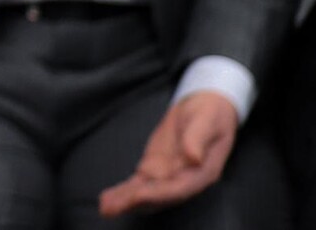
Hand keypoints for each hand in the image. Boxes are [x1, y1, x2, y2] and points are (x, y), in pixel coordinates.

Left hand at [98, 92, 238, 217]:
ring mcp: (168, 176)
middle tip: (112, 208)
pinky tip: (109, 199)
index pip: (180, 188)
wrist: (204, 108)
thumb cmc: (210, 114)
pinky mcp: (154, 168)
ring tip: (105, 207)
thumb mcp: (208, 121)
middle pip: (159, 196)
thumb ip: (199, 138)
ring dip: (126, 201)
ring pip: (146, 193)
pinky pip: (139, 183)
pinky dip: (124, 191)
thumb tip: (193, 157)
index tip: (138, 195)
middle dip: (136, 202)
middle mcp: (185, 180)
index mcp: (202, 172)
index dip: (159, 194)